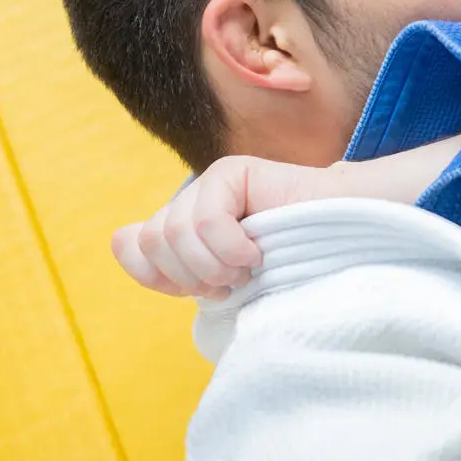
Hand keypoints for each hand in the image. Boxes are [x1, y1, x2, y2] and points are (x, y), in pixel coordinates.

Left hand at [113, 156, 333, 298]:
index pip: (132, 244)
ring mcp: (210, 182)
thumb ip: (169, 266)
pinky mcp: (232, 170)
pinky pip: (207, 219)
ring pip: (175, 232)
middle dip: (191, 274)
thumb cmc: (286, 264)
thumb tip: (120, 237)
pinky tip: (257, 251)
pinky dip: (232, 247)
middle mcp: (191, 200)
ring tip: (246, 268)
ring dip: (214, 265)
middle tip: (230, 282)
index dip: (158, 276)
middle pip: (152, 241)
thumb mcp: (219, 279)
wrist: (340, 240)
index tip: (200, 290)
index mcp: (183, 226)